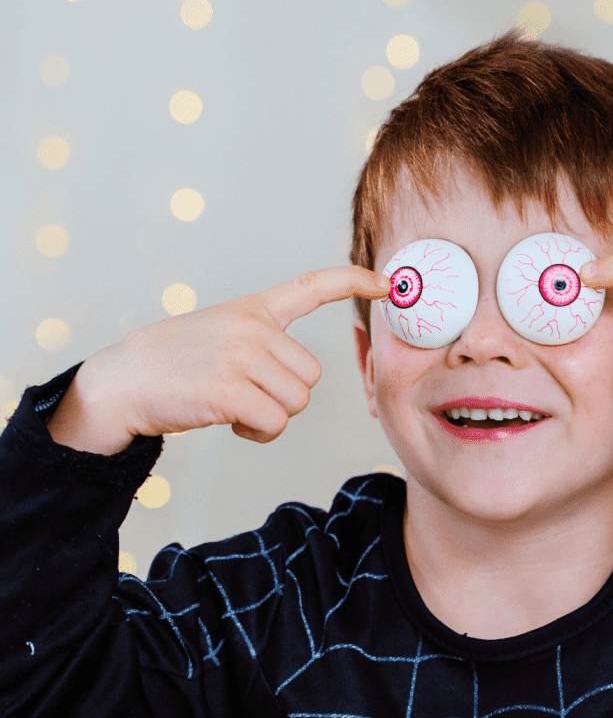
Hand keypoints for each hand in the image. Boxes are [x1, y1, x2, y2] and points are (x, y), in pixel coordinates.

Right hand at [72, 267, 390, 446]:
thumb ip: (262, 345)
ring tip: (234, 408)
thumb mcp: (221, 334)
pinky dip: (258, 434)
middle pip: (311, 376)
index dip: (352, 282)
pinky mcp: (227, 388)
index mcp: (252, 309)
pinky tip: (230, 422)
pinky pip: (275, 423)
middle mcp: (251, 327)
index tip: (386, 284)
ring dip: (271, 418)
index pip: (311, 287)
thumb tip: (300, 383)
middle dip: (285, 397)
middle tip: (247, 396)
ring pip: (297, 402)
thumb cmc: (174, 365)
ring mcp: (240, 355)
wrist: (121, 380)